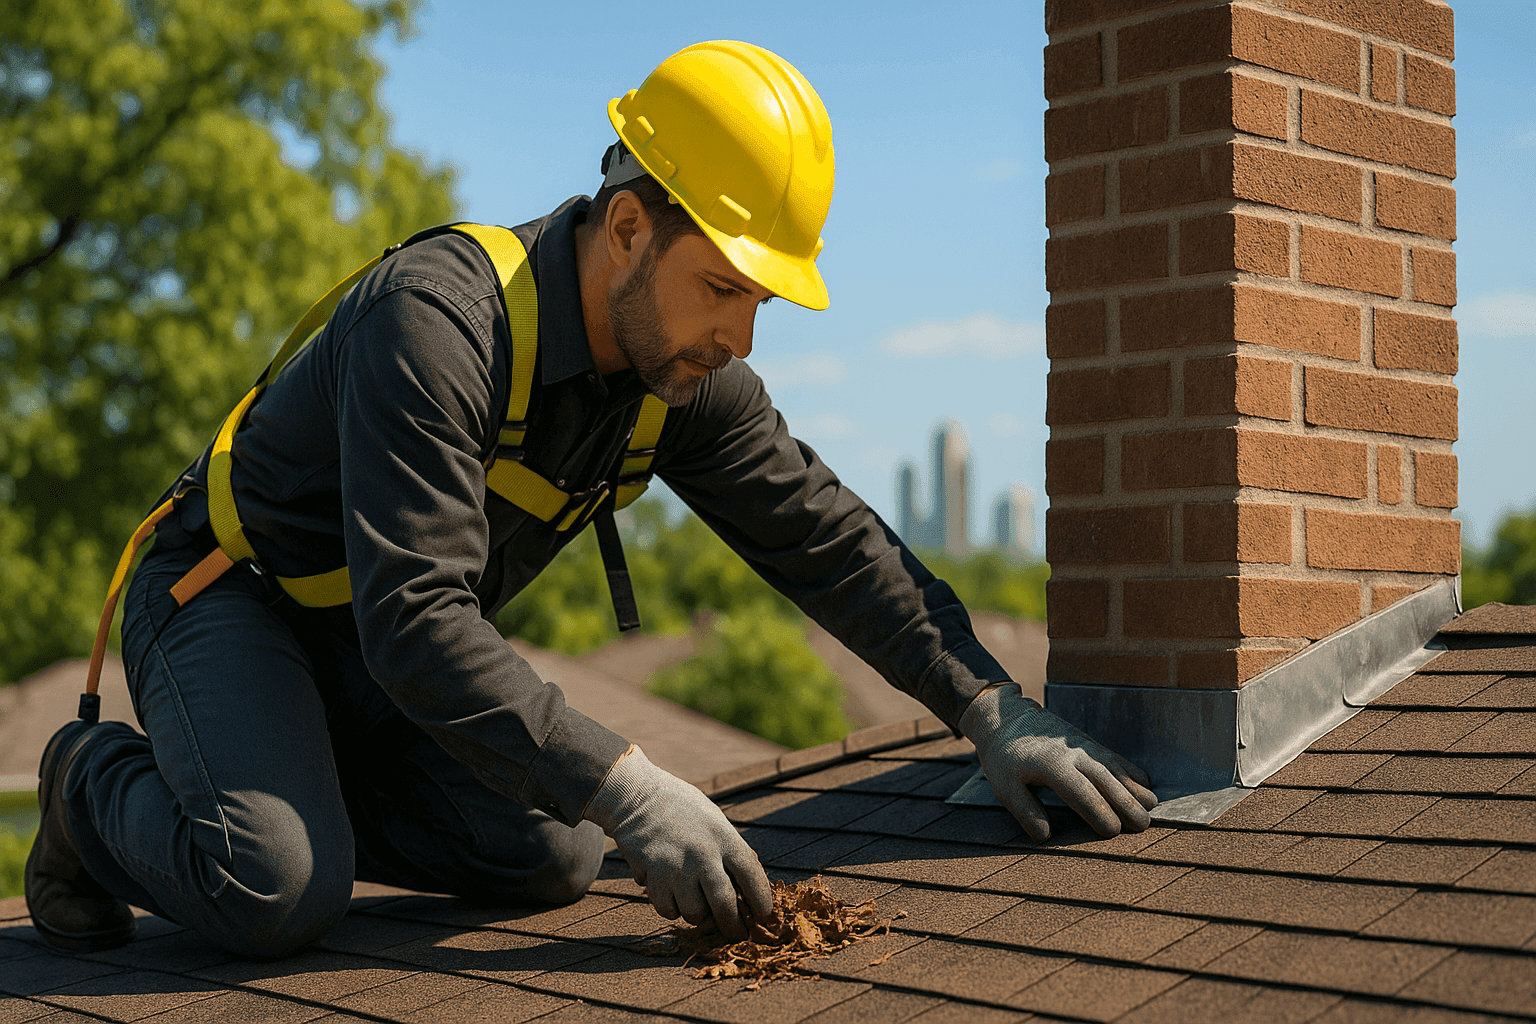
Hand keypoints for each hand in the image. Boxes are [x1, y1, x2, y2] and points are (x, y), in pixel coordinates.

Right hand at [583, 745, 771, 938]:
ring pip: (694, 913)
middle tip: (736, 933)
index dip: (762, 900)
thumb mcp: (715, 822)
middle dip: (733, 926)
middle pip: (724, 904)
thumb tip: (749, 890)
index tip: (764, 915)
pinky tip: (671, 892)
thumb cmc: (683, 810)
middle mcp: (702, 853)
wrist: (638, 796)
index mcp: (723, 836)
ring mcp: (675, 866)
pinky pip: (667, 910)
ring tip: (695, 900)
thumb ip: (730, 852)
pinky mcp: (652, 874)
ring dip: (697, 914)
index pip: (751, 875)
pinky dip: (672, 908)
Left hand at [959, 683, 1157, 840]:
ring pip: (1116, 768)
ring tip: (1151, 808)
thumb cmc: (1005, 757)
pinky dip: (1131, 771)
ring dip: (1135, 787)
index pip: (1081, 792)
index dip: (1098, 811)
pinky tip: (1146, 785)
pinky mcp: (1089, 744)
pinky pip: (1115, 758)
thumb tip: (1045, 837)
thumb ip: (1025, 811)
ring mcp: (1084, 747)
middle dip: (1126, 803)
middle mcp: (1073, 755)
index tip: (1112, 831)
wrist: (1008, 719)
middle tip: (1143, 826)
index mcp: (1052, 766)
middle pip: (1106, 780)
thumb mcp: (1004, 785)